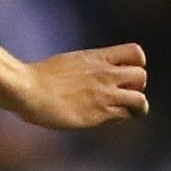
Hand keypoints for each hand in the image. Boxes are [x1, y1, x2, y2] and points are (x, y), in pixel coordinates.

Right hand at [14, 43, 147, 128]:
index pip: (136, 53)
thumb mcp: (68, 62)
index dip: (135, 63)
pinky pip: (125, 116)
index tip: (122, 71)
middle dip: (136, 85)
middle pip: (142, 76)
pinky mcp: (100, 113)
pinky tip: (106, 116)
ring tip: (122, 108)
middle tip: (121, 92)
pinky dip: (122, 117)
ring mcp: (104, 94)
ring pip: (140, 99)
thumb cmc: (40, 76)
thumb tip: (88, 74)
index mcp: (96, 58)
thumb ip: (86, 68)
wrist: (28, 90)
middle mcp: (105, 74)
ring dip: (135, 105)